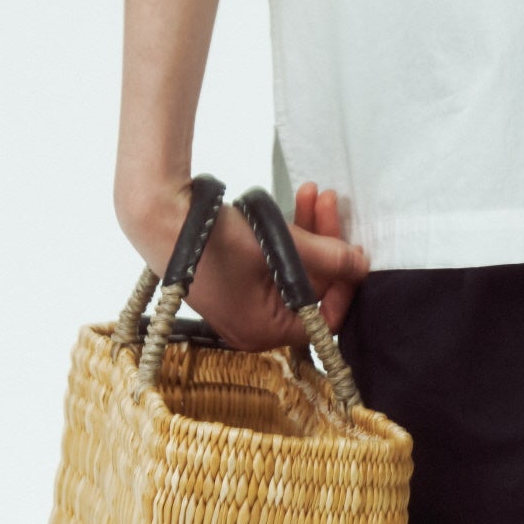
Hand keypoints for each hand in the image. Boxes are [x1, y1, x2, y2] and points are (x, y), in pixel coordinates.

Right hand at [117, 174, 370, 351]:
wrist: (160, 217)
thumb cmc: (217, 241)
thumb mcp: (281, 248)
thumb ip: (328, 257)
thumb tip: (363, 265)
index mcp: (264, 332)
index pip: (324, 320)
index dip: (344, 285)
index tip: (353, 252)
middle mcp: (254, 325)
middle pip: (309, 289)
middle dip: (325, 243)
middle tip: (330, 203)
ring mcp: (242, 303)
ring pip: (292, 271)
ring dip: (306, 231)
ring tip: (312, 192)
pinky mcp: (234, 280)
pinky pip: (272, 264)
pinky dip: (285, 237)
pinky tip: (293, 204)